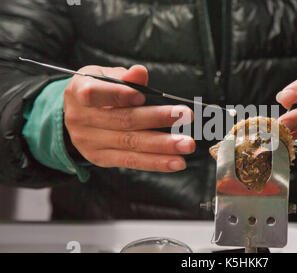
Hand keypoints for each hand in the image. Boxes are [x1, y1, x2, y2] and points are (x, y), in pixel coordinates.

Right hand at [64, 65, 194, 171]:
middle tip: (186, 116)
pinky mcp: (100, 158)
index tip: (143, 96)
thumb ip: (125, 77)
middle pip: (123, 120)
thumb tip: (140, 72)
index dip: (120, 95)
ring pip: (130, 144)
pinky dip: (156, 162)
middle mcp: (80, 119)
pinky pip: (131, 161)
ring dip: (163, 146)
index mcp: (78, 91)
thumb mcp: (106, 76)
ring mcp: (89, 142)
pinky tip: (176, 162)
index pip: (95, 94)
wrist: (78, 115)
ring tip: (187, 144)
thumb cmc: (99, 89)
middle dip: (158, 119)